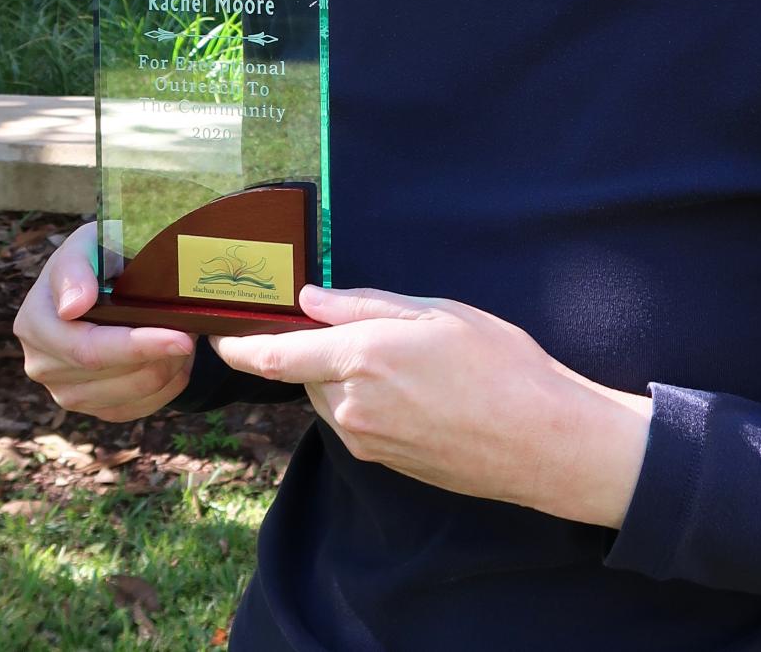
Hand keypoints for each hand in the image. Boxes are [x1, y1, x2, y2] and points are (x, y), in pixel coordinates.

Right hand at [12, 221, 196, 422]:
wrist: (106, 275)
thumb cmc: (99, 254)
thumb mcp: (87, 243)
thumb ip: (75, 268)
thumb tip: (72, 308)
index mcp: (35, 323)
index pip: (87, 349)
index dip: (137, 346)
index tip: (180, 337)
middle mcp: (41, 364)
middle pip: (109, 377)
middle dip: (159, 357)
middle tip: (195, 333)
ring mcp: (64, 390)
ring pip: (127, 396)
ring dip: (167, 370)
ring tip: (187, 338)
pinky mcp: (91, 406)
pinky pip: (135, 409)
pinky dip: (165, 387)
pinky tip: (177, 359)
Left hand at [210, 284, 652, 525]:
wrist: (540, 438)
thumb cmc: (499, 363)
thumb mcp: (436, 312)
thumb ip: (366, 305)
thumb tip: (312, 300)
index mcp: (361, 358)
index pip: (277, 356)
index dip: (242, 346)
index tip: (221, 336)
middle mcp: (352, 405)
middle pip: (306, 373)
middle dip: (318, 349)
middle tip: (362, 326)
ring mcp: (368, 439)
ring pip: (331, 397)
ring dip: (344, 375)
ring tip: (405, 357)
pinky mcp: (386, 460)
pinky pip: (356, 421)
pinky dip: (367, 399)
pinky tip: (415, 388)